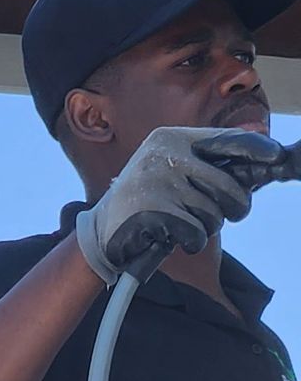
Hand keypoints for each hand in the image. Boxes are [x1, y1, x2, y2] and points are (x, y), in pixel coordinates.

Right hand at [76, 127, 285, 281]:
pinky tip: (167, 234)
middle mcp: (163, 154)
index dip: (256, 150)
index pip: (226, 140)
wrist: (102, 229)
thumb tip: (262, 156)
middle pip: (230, 186)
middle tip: (215, 213)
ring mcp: (156, 181)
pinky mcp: (152, 211)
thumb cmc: (151, 200)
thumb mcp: (176, 171)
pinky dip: (188, 241)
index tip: (277, 156)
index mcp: (171, 138)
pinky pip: (196, 233)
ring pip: (214, 214)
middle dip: (232, 208)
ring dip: (204, 226)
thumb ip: (213, 164)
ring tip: (178, 220)